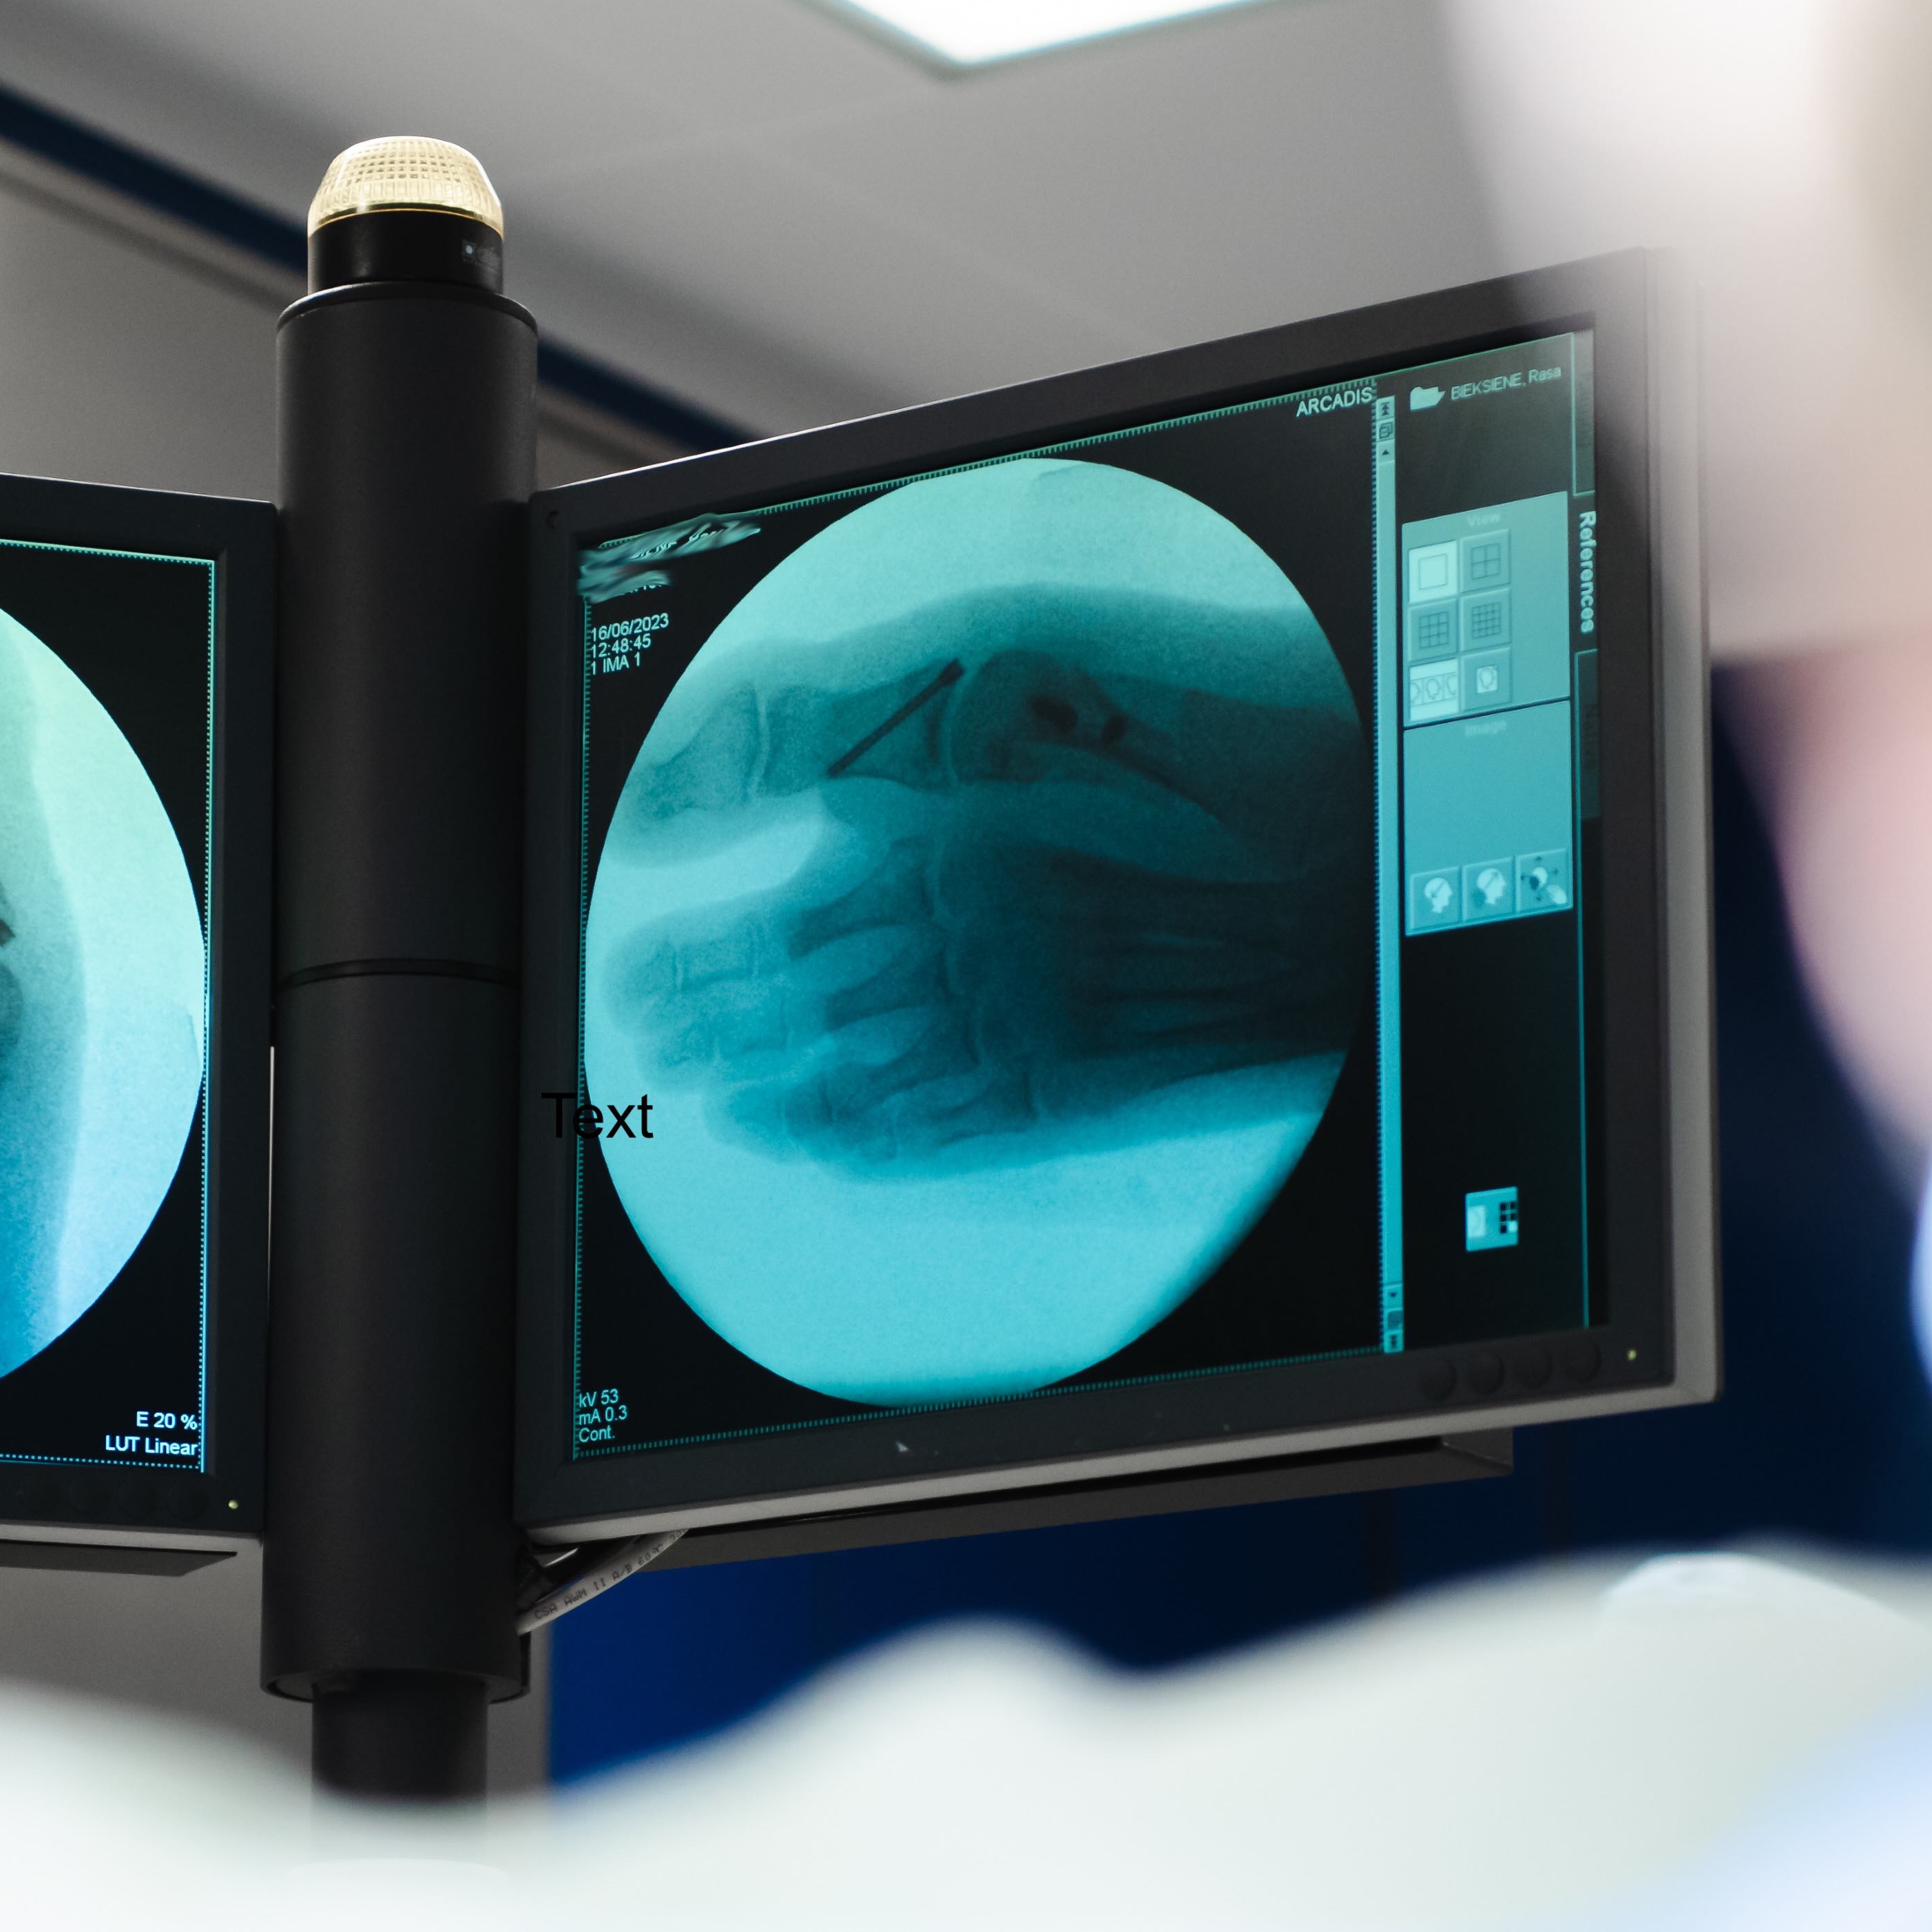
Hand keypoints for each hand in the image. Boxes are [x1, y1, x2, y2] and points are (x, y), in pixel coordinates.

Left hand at [606, 620, 1362, 1171]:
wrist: (1291, 921)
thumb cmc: (1174, 847)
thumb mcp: (1042, 791)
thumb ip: (934, 807)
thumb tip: (832, 817)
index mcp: (963, 856)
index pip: (798, 915)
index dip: (711, 950)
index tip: (645, 966)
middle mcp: (970, 942)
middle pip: (801, 993)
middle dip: (709, 1019)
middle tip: (640, 1037)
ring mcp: (1007, 1024)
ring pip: (847, 1062)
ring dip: (759, 1082)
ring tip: (695, 1095)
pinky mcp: (1048, 1095)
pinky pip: (928, 1126)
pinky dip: (851, 1136)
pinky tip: (794, 1140)